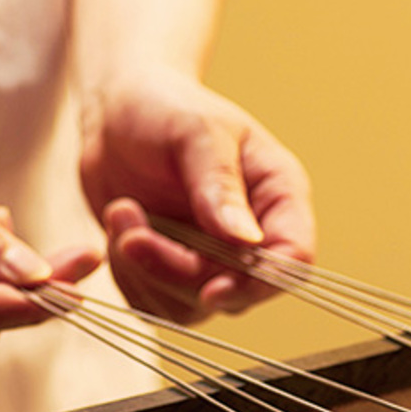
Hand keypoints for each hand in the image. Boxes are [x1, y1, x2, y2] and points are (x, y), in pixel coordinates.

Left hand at [79, 69, 314, 324]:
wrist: (116, 111)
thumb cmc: (165, 105)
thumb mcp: (196, 131)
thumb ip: (220, 184)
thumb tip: (247, 240)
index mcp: (279, 196)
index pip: (294, 260)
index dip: (259, 284)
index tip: (210, 289)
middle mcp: (255, 236)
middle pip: (236, 292)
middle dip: (175, 271)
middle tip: (130, 232)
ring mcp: (214, 260)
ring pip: (192, 306)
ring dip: (145, 272)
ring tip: (121, 212)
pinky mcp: (174, 272)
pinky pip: (155, 304)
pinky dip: (128, 275)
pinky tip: (118, 227)